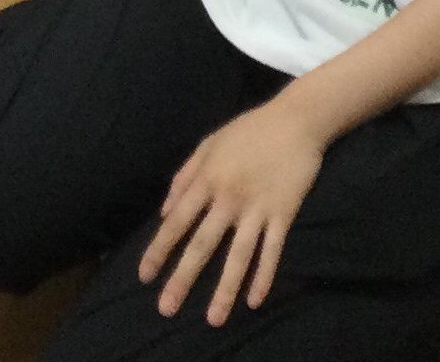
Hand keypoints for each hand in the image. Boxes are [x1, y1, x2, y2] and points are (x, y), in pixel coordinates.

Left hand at [139, 98, 326, 323]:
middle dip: (182, 278)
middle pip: (202, 244)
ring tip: (213, 319)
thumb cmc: (248, 131)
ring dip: (225, 289)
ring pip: (238, 255)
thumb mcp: (209, 143)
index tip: (144, 276)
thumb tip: (164, 212)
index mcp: (207, 179)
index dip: (159, 249)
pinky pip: (272, 250)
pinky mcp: (283, 213)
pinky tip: (254, 300)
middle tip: (166, 308)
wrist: (295, 120)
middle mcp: (228, 197)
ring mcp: (257, 208)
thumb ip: (184, 176)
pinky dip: (264, 276)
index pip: (177, 221)